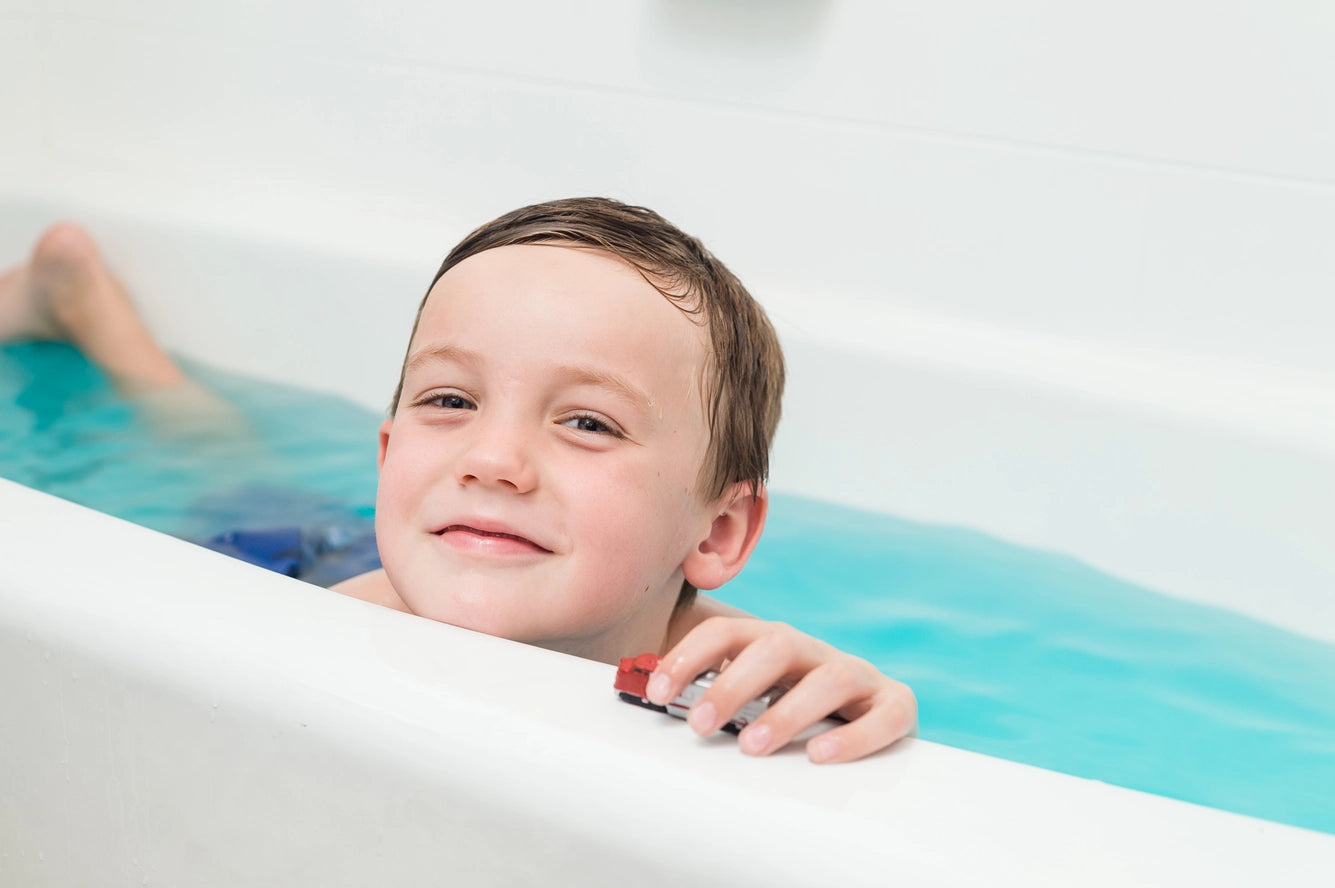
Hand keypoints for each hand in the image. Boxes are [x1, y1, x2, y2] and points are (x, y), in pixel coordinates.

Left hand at [645, 617, 916, 762]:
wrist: (869, 715)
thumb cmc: (791, 710)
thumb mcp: (750, 695)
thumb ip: (710, 693)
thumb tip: (650, 699)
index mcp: (771, 642)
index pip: (726, 632)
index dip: (689, 656)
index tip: (658, 691)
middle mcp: (813, 651)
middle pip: (774, 647)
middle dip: (733, 684)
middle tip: (701, 724)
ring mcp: (857, 674)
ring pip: (827, 680)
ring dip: (786, 712)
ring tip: (752, 745)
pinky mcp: (895, 704)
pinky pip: (885, 714)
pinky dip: (855, 736)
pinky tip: (819, 757)